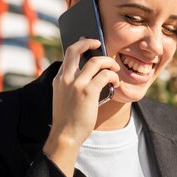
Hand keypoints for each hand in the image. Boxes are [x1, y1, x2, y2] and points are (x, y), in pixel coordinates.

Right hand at [43, 38, 119, 176]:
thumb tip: (90, 74)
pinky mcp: (88, 92)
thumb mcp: (63, 97)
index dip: (80, 47)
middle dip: (89, 42)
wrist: (65, 135)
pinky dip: (113, 76)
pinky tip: (116, 83)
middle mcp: (66, 78)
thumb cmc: (68, 119)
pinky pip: (105, 75)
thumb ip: (71, 84)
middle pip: (76, 49)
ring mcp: (76, 84)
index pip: (68, 55)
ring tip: (115, 69)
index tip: (89, 45)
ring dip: (109, 62)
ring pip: (96, 61)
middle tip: (99, 44)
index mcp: (59, 79)